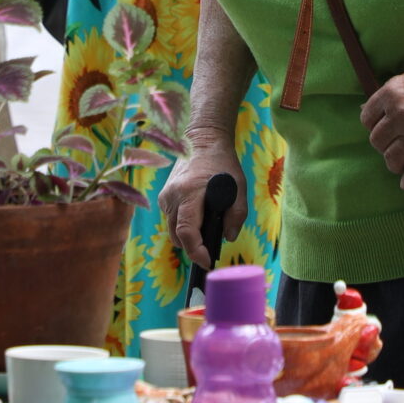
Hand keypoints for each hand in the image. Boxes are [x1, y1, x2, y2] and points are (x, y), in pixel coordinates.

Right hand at [160, 143, 247, 269]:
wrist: (201, 140)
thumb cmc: (223, 163)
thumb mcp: (239, 187)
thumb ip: (236, 215)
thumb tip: (228, 238)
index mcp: (190, 193)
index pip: (187, 231)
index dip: (196, 251)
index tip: (208, 261)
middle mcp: (172, 196)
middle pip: (177, 236)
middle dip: (193, 248)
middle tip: (211, 249)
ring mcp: (165, 197)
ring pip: (173, 230)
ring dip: (188, 237)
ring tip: (206, 230)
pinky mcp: (164, 197)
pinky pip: (172, 220)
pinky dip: (184, 225)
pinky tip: (198, 216)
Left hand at [361, 48, 403, 188]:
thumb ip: (388, 96)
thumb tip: (365, 107)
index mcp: (391, 94)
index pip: (367, 120)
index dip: (373, 126)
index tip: (380, 129)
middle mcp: (400, 114)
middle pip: (377, 141)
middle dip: (383, 145)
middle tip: (392, 144)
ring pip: (392, 157)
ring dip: (393, 163)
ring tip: (398, 164)